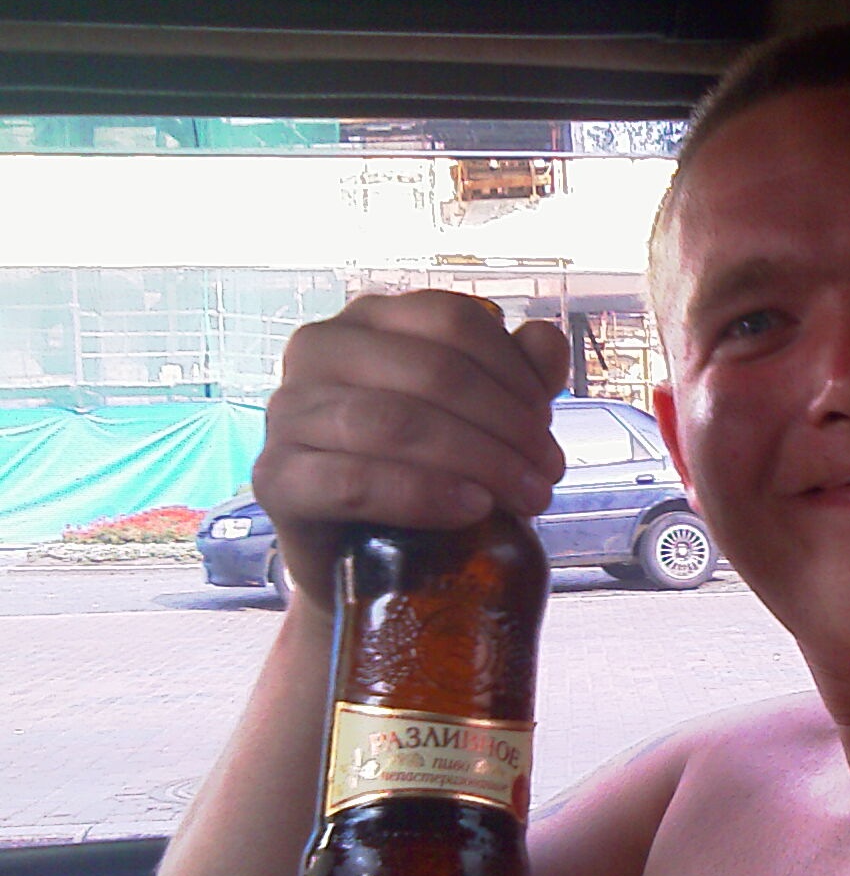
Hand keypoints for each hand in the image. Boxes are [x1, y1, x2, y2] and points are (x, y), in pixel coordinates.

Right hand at [252, 290, 568, 615]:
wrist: (368, 556)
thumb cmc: (428, 470)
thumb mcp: (484, 415)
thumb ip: (519, 371)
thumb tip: (544, 340)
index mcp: (370, 319)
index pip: (454, 322)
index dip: (515, 374)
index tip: (548, 428)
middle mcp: (319, 349)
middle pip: (433, 371)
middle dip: (507, 427)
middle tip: (547, 475)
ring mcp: (289, 411)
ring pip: (395, 422)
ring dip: (478, 461)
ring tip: (526, 498)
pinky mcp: (275, 477)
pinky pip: (353, 480)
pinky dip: (423, 494)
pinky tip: (472, 508)